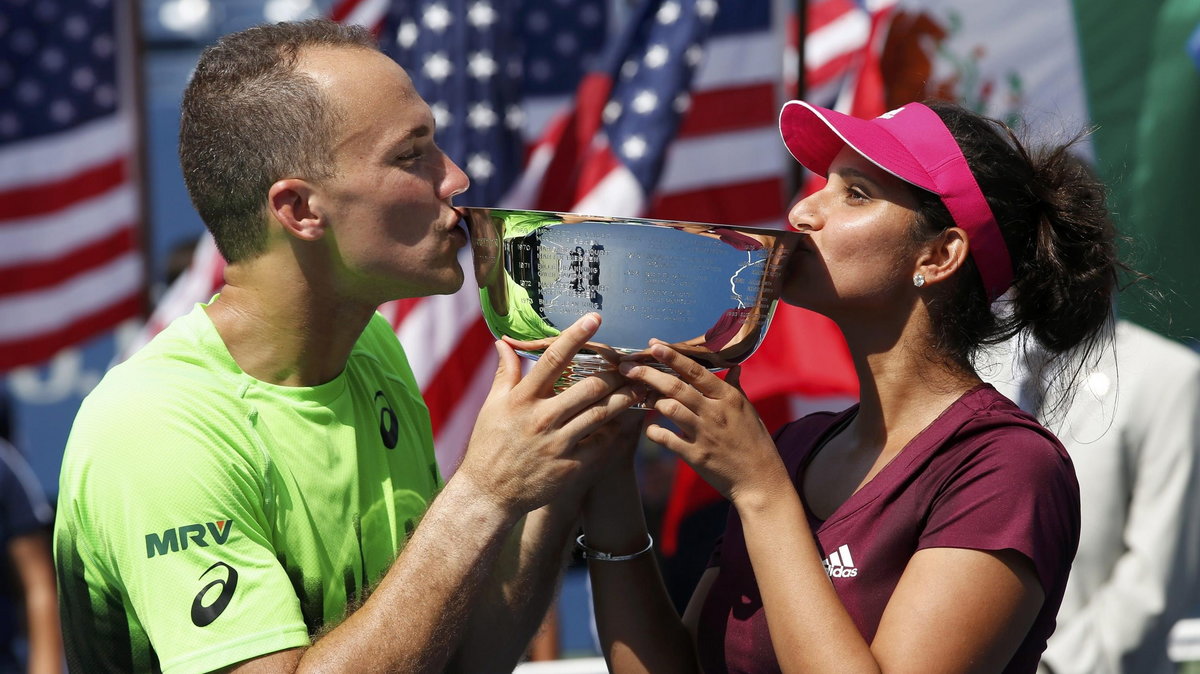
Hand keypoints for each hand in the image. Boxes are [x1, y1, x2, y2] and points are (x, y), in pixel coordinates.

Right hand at [457, 313, 639, 516]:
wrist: (488, 494)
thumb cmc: (489, 446)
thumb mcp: (492, 406)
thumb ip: (505, 373)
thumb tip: (503, 343)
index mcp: (522, 400)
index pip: (554, 360)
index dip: (576, 336)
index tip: (595, 318)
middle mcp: (542, 419)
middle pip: (589, 386)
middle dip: (614, 373)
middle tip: (630, 363)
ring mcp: (558, 444)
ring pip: (602, 413)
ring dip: (625, 397)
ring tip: (639, 387)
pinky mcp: (571, 467)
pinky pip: (602, 443)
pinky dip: (616, 429)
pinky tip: (627, 420)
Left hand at [617, 343, 787, 506]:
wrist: (760, 481)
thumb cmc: (755, 443)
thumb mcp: (748, 411)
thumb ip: (735, 388)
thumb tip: (734, 367)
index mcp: (728, 398)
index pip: (696, 371)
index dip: (673, 356)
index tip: (654, 345)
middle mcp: (715, 412)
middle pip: (676, 386)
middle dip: (648, 374)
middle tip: (628, 367)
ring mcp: (704, 434)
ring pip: (670, 409)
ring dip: (652, 401)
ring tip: (642, 397)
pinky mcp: (696, 456)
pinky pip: (667, 439)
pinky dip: (654, 432)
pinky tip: (651, 430)